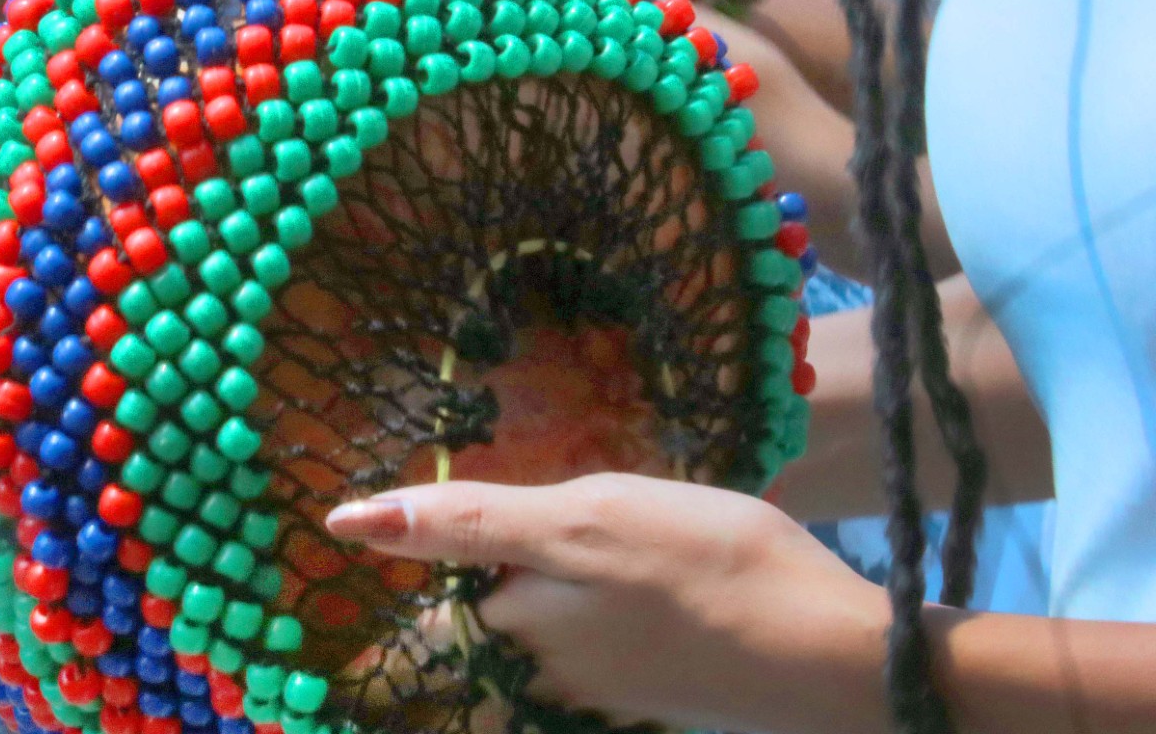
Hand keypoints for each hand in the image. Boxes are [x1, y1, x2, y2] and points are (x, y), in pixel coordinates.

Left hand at [326, 475, 889, 733]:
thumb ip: (470, 522)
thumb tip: (349, 521)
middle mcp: (540, 668)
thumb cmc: (712, 569)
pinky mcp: (645, 687)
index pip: (428, 590)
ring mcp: (596, 685)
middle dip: (491, 558)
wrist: (840, 657)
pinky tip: (647, 574)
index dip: (424, 539)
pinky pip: (590, 640)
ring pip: (538, 620)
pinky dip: (597, 604)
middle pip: (482, 603)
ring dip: (547, 578)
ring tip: (609, 534)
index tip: (423, 513)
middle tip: (540, 502)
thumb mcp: (586, 518)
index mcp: (513, 624)